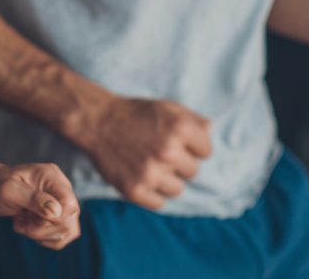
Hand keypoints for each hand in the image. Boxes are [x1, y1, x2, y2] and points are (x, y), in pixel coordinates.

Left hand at [0, 162, 79, 249]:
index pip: (70, 205)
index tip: (31, 216)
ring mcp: (58, 199)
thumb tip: (57, 212)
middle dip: (44, 229)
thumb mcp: (9, 191)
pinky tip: (28, 227)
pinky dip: (44, 237)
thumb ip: (33, 199)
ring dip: (43, 234)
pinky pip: (62, 234)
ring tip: (24, 223)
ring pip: (67, 230)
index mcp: (51, 176)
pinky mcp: (55, 212)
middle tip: (23, 221)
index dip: (53, 220)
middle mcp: (59, 186)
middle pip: (69, 221)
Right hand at [80, 95, 211, 210]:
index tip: (177, 142)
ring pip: (178, 189)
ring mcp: (152, 172)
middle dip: (179, 163)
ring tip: (149, 164)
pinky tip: (142, 176)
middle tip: (160, 152)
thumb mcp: (166, 107)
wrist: (97, 120)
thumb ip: (192, 119)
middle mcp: (168, 151)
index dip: (192, 147)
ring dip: (167, 179)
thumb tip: (210, 131)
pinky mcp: (136, 190)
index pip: (206, 151)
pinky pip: (159, 202)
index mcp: (180, 128)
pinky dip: (152, 193)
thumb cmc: (135, 113)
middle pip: (193, 172)